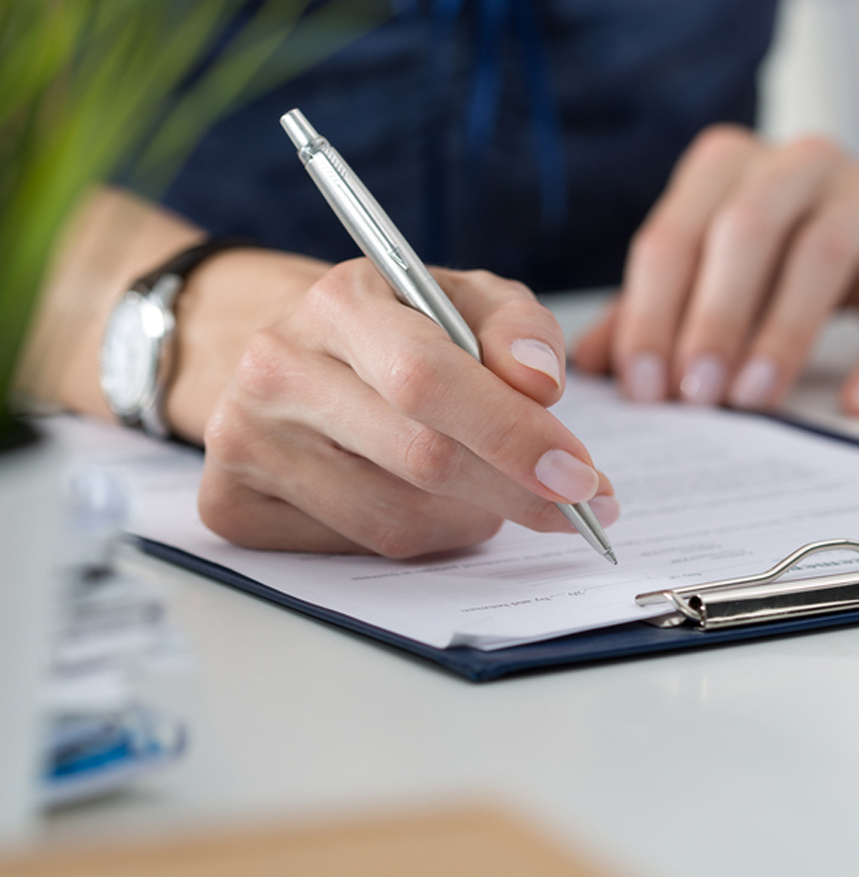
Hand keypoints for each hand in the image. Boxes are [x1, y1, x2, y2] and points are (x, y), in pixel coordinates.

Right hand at [186, 254, 616, 556]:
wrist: (289, 354)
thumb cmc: (396, 329)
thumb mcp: (466, 301)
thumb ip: (519, 328)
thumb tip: (541, 382)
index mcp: (339, 302)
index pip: (429, 378)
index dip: (512, 433)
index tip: (581, 474)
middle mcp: (277, 369)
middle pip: (420, 459)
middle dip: (516, 490)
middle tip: (578, 506)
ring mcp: (243, 442)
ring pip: (396, 521)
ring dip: (471, 517)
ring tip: (489, 488)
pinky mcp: (233, 504)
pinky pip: (358, 550)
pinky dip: (419, 537)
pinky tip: (423, 501)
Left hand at [572, 125, 858, 415]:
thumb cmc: (792, 255)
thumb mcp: (719, 270)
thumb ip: (654, 310)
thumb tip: (587, 366)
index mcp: (730, 165)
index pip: (675, 235)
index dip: (651, 312)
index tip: (642, 385)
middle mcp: (799, 164)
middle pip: (746, 231)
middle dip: (714, 317)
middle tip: (695, 394)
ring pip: (822, 255)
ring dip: (783, 333)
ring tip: (755, 399)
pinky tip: (858, 403)